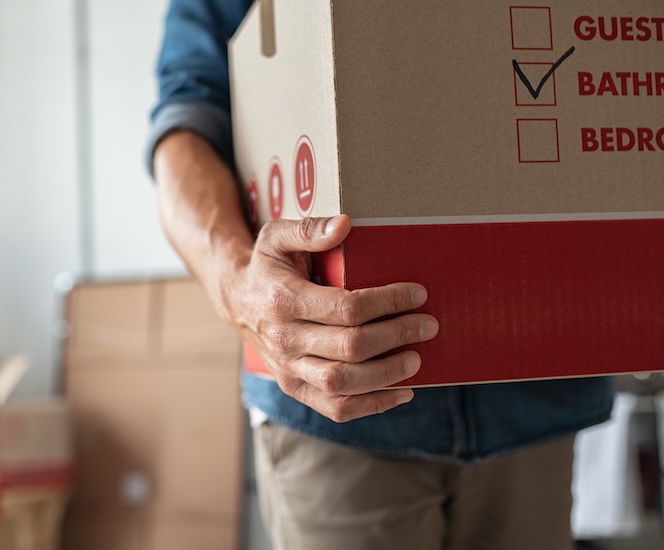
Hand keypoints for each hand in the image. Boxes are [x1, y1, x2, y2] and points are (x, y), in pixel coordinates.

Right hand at [219, 214, 438, 422]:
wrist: (236, 301)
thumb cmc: (266, 266)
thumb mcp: (276, 236)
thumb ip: (309, 229)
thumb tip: (344, 225)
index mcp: (283, 300)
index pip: (346, 307)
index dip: (388, 303)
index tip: (417, 294)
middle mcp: (284, 339)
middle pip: (350, 347)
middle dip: (396, 336)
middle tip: (427, 325)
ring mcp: (288, 368)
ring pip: (343, 383)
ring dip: (387, 374)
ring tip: (416, 359)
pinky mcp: (294, 387)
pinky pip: (335, 407)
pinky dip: (372, 405)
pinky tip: (400, 392)